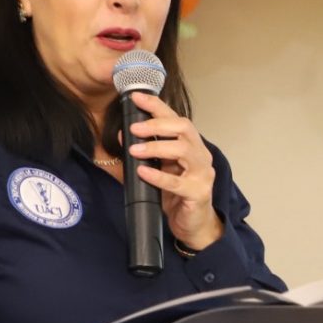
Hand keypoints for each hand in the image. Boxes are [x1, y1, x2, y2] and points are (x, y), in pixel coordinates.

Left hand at [125, 92, 222, 250]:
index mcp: (190, 146)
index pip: (175, 118)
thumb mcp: (157, 170)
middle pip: (184, 128)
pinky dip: (158, 176)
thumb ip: (142, 154)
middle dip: (157, 124)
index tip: (136, 97)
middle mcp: (200, 155)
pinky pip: (177, 182)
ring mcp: (202, 174)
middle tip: (134, 127)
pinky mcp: (198, 193)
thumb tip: (120, 136)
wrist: (194, 226)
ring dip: (156, 147)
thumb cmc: (177, 196)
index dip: (157, 106)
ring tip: (134, 150)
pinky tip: (142, 172)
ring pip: (182, 151)